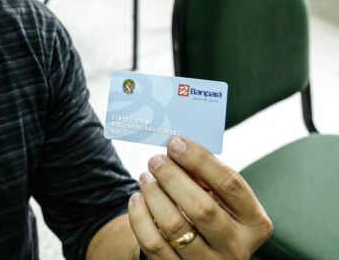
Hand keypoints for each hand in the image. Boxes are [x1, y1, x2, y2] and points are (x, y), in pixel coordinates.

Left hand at [128, 135, 272, 258]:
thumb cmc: (207, 212)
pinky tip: (137, 199)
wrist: (196, 253)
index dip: (200, 160)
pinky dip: (140, 217)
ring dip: (154, 195)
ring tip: (145, 177)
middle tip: (155, 160)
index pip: (231, 185)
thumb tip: (176, 144)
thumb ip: (204, 175)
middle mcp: (237, 247)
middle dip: (172, 178)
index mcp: (255, 222)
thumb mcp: (218, 197)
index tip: (175, 142)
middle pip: (202, 208)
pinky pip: (154, 244)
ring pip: (175, 227)